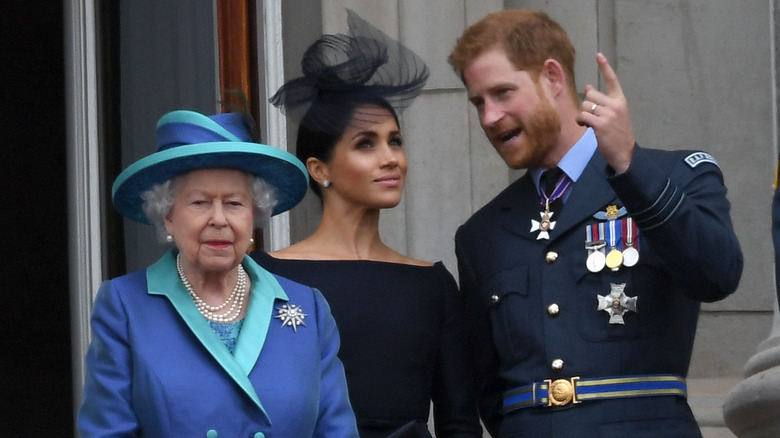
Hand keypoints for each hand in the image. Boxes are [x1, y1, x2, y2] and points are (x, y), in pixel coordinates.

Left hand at [576, 53, 634, 173]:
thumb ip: (602, 101)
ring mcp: (609, 114)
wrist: (623, 152)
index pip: (612, 80)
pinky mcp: (600, 124)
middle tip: (591, 116)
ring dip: (583, 114)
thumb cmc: (616, 133)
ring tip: (589, 122)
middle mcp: (615, 104)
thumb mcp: (613, 114)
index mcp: (620, 100)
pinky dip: (580, 121)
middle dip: (586, 105)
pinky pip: (583, 116)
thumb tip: (587, 87)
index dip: (605, 67)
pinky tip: (585, 126)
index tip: (598, 55)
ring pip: (585, 105)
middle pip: (590, 95)